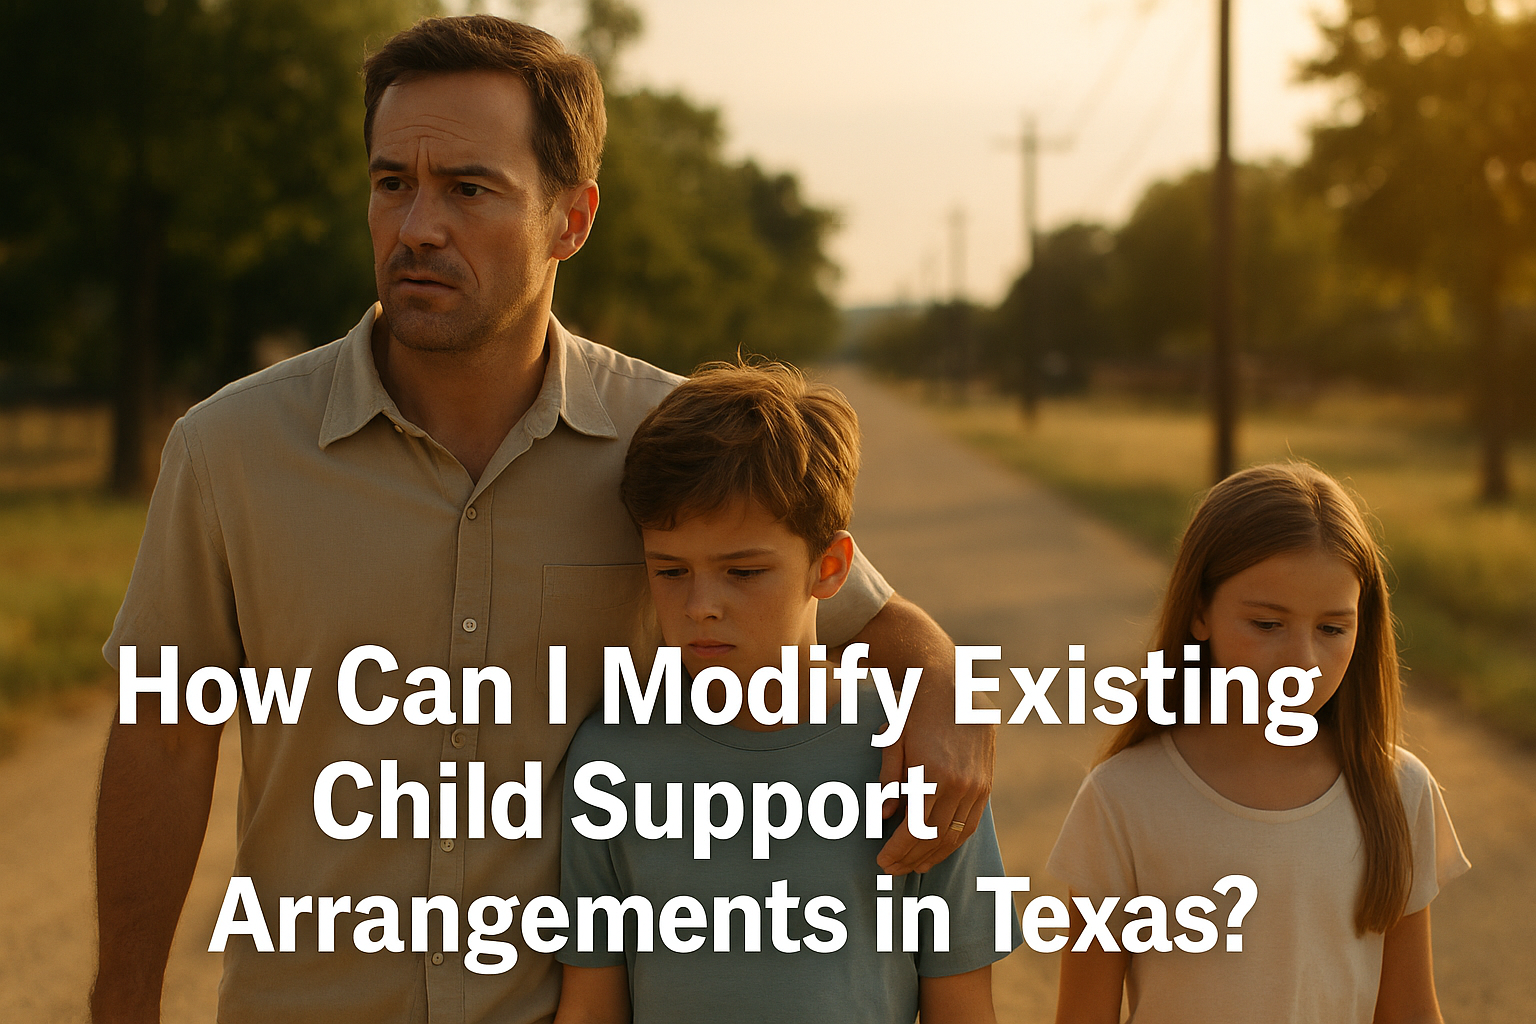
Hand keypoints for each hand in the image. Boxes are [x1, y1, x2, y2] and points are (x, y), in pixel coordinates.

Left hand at [844, 594, 996, 874]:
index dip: (898, 850)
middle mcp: (960, 783)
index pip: (915, 829)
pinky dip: (953, 841)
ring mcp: (977, 785)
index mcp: (934, 773)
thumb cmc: (913, 708)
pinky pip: (971, 822)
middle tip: (891, 870)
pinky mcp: (986, 783)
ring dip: (933, 855)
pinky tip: (937, 849)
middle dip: (912, 858)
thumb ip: (889, 777)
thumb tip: (883, 813)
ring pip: (956, 835)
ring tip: (912, 866)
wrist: (950, 681)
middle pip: (936, 838)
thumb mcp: (893, 738)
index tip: (881, 861)